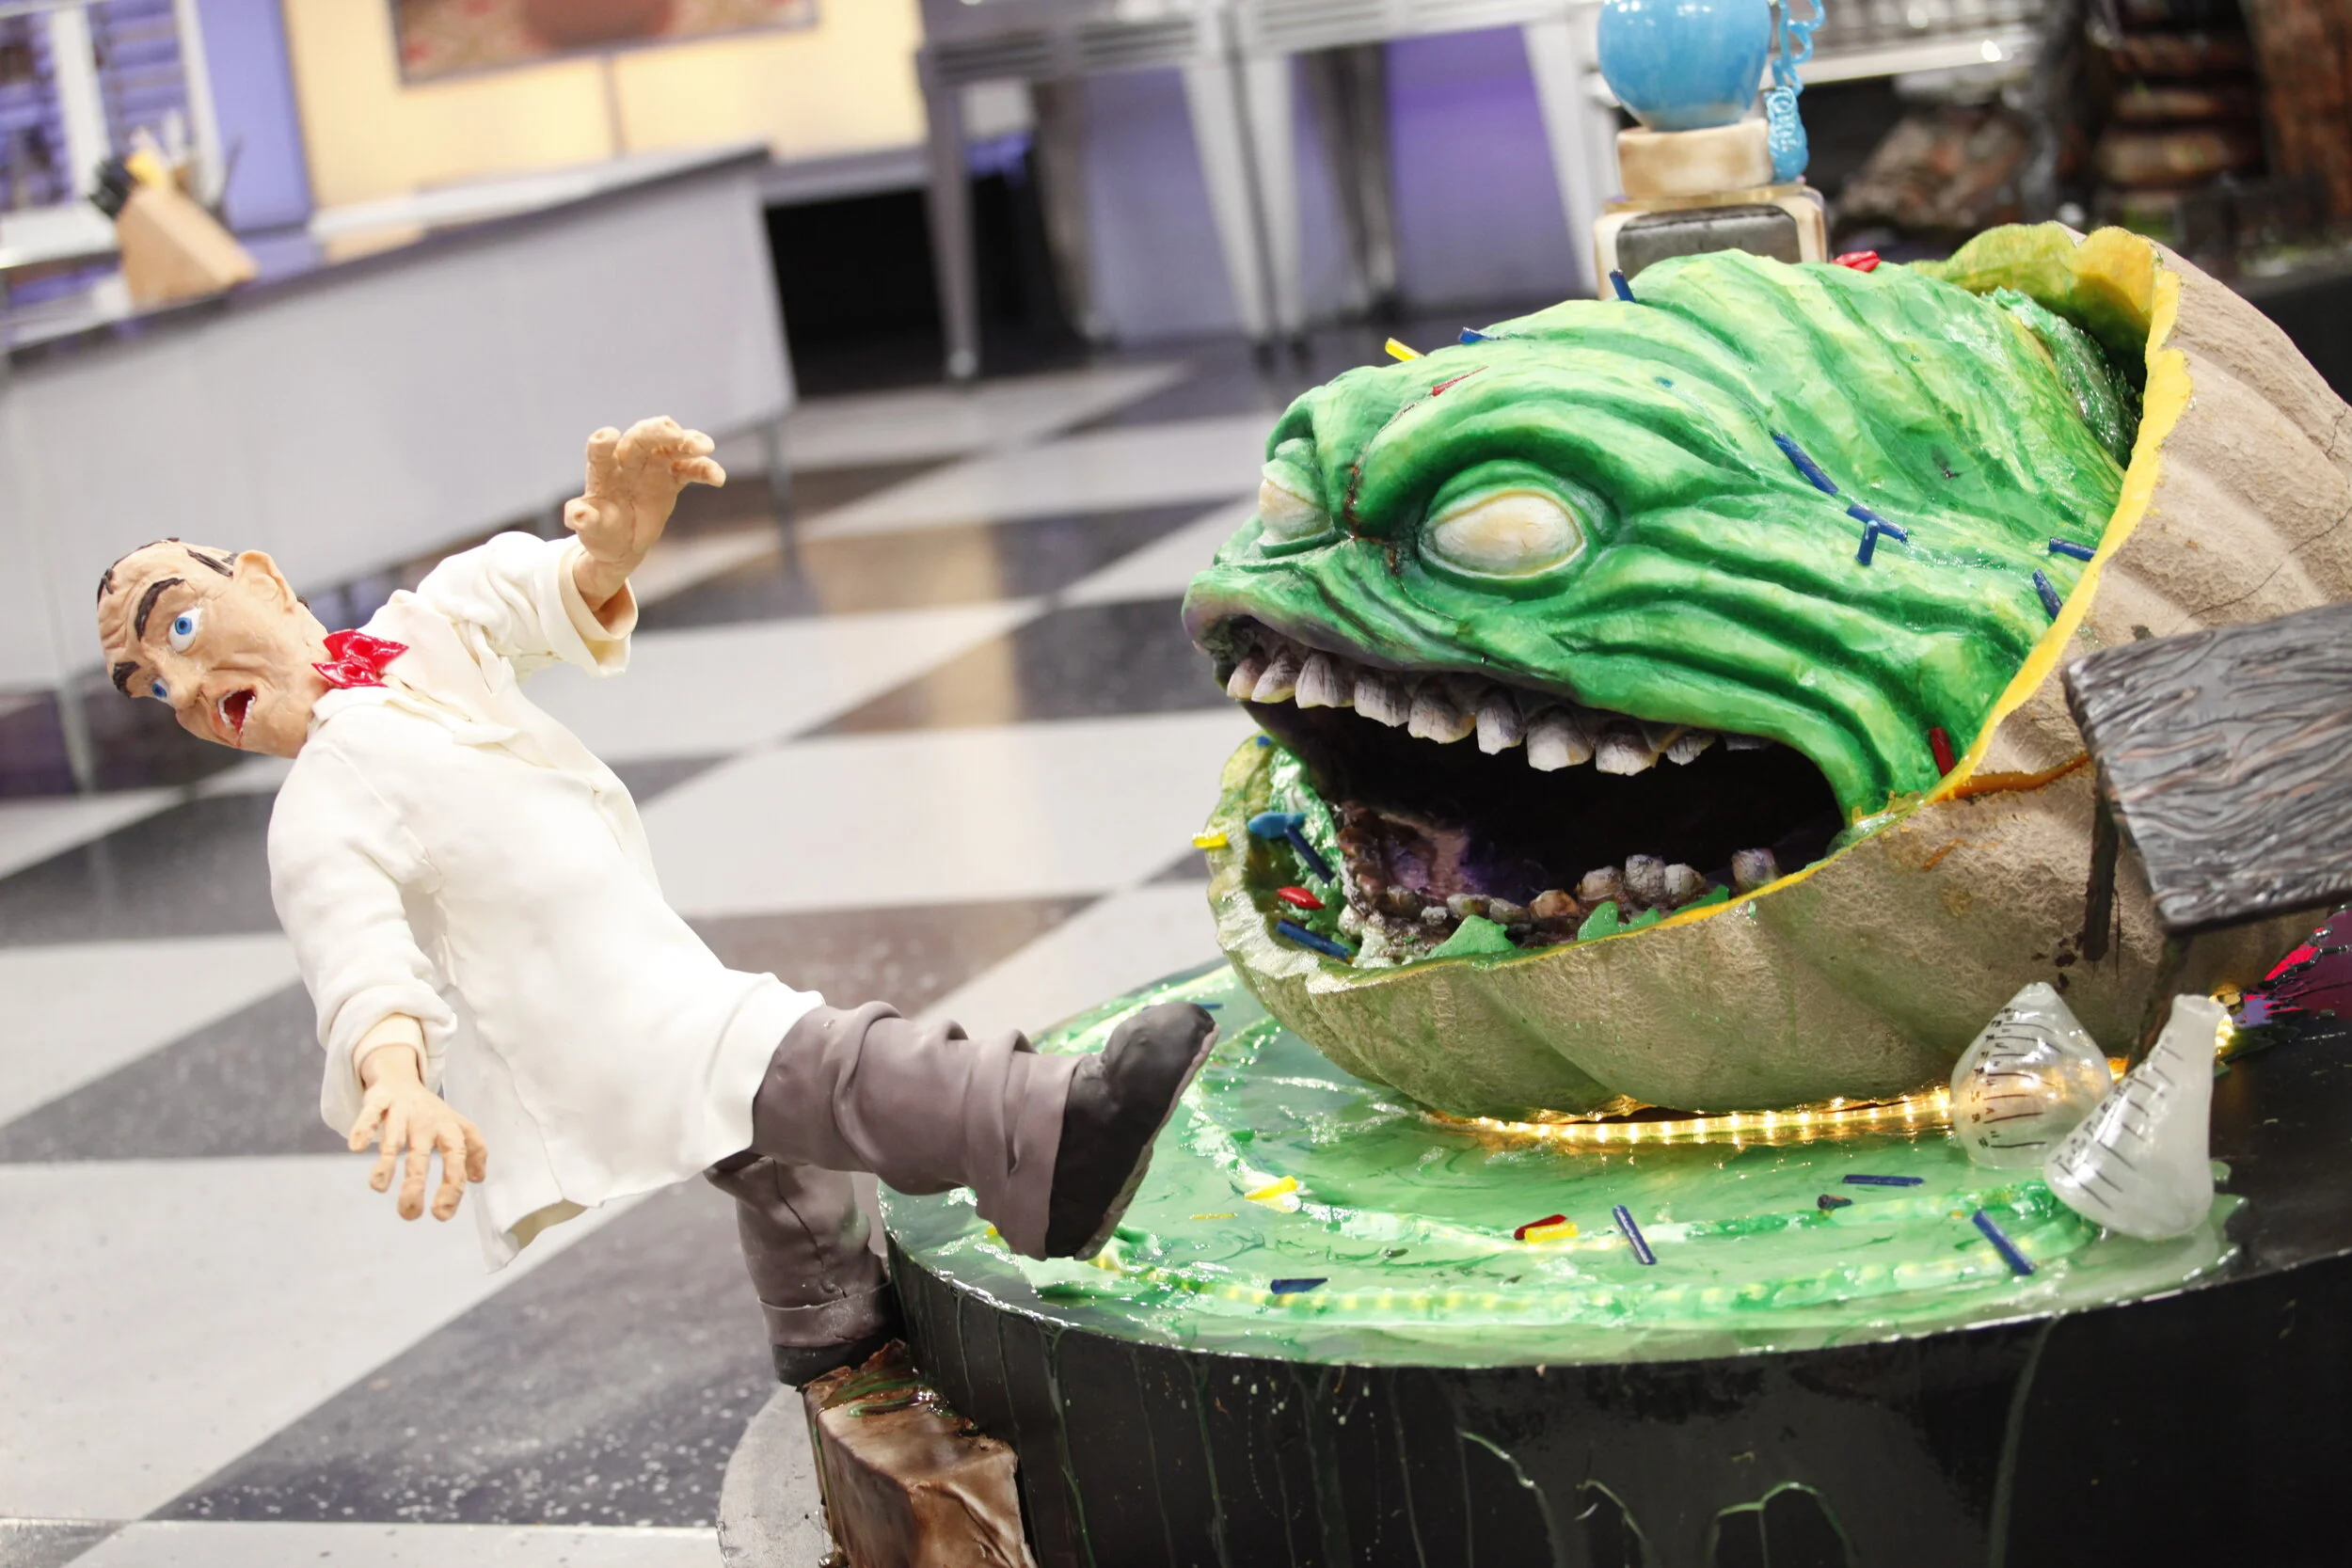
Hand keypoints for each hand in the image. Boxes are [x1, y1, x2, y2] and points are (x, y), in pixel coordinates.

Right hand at [348, 1040, 487, 1221]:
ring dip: (385, 1163)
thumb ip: (473, 1151)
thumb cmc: (430, 1112)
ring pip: (393, 1139)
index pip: (456, 1158)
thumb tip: (477, 1179)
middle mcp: (426, 1120)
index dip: (452, 1186)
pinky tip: (356, 1148)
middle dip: (415, 1185)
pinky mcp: (379, 1101)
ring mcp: (402, 1111)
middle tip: (409, 1214)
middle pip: (422, 1154)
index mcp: (449, 1128)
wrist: (401, 1077)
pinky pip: (370, 1115)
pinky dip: (363, 1129)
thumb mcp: (457, 1127)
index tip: (441, 1214)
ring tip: (378, 1187)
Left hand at [563, 416, 725, 607]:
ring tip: (704, 446)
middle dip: (655, 432)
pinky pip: (690, 469)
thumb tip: (577, 514)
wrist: (623, 543)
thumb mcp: (591, 531)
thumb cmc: (601, 534)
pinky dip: (705, 469)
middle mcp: (627, 463)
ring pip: (669, 447)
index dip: (603, 443)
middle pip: (640, 439)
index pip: (600, 453)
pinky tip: (718, 478)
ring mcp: (651, 468)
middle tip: (673, 432)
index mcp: (603, 473)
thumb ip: (585, 520)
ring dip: (687, 442)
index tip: (608, 436)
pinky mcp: (671, 478)